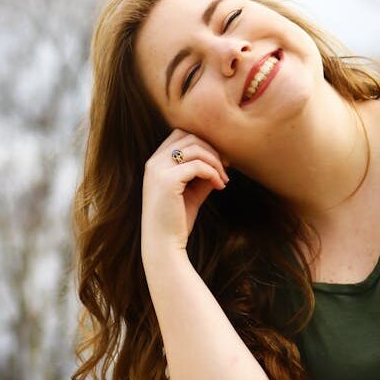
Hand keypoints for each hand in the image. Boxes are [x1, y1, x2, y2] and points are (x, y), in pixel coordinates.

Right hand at [140, 129, 229, 259]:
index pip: (180, 135)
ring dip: (215, 162)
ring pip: (195, 148)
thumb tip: (223, 159)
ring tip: (224, 180)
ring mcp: (158, 170)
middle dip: (212, 150)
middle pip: (189, 137)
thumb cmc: (177, 220)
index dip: (203, 143)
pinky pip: (198, 165)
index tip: (219, 161)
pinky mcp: (167, 181)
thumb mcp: (193, 191)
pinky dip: (213, 173)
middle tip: (226, 168)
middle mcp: (153, 162)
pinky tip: (220, 186)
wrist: (164, 244)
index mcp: (155, 162)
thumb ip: (204, 173)